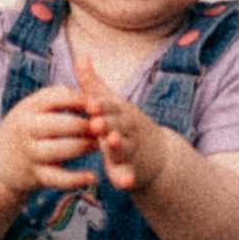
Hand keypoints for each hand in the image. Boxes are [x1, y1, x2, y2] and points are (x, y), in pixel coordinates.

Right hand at [0, 82, 103, 193]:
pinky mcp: (35, 176)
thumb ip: (56, 96)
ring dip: (86, 146)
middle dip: (88, 124)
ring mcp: (31, 154)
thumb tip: (83, 86)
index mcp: (28, 108)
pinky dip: (77, 179)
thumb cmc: (24, 130)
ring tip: (99, 144)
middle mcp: (27, 129)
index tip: (97, 103)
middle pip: (64, 124)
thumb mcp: (31, 108)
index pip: (58, 97)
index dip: (81, 99)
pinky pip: (59, 179)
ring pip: (64, 149)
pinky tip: (92, 177)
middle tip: (104, 126)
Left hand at [68, 49, 154, 197]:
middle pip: (118, 125)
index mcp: (120, 113)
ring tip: (109, 143)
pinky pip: (129, 175)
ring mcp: (130, 150)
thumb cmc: (123, 124)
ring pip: (124, 147)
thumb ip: (93, 83)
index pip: (111, 107)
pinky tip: (124, 183)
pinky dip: (127, 178)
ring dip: (118, 145)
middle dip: (108, 123)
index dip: (101, 105)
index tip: (90, 103)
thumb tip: (82, 55)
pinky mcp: (131, 170)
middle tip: (96, 122)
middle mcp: (127, 129)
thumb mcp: (109, 103)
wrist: (156, 154)